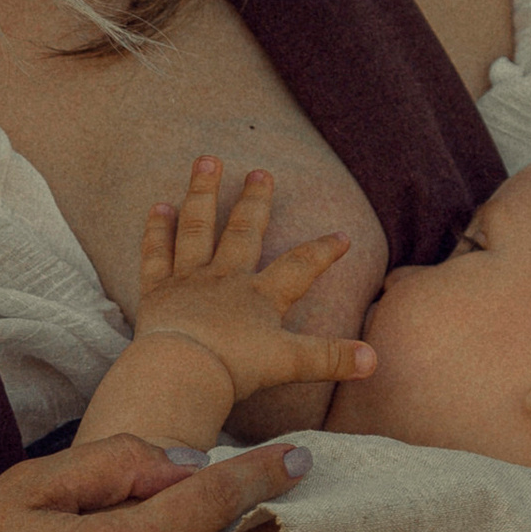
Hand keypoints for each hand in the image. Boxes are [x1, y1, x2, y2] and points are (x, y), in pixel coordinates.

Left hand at [130, 161, 374, 411]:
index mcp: (260, 296)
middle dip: (255, 202)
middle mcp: (225, 278)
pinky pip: (157, 254)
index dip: (322, 251)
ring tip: (207, 161)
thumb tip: (373, 360)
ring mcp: (189, 280)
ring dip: (203, 193)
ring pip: (197, 228)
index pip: (299, 267)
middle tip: (261, 172)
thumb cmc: (234, 368)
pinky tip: (158, 207)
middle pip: (243, 232)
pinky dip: (157, 231)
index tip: (342, 235)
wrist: (181, 371)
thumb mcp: (290, 364)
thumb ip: (330, 358)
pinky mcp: (157, 291)